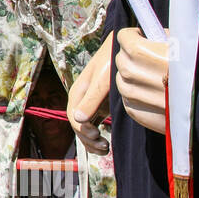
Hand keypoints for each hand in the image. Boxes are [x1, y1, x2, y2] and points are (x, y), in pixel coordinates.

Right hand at [67, 32, 112, 154]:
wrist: (124, 49)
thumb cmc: (112, 62)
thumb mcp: (103, 80)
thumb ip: (92, 99)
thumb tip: (79, 120)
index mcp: (78, 93)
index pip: (74, 118)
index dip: (83, 130)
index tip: (98, 134)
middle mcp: (82, 99)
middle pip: (78, 126)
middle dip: (88, 140)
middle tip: (105, 147)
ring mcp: (91, 103)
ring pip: (85, 128)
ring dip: (91, 141)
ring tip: (106, 148)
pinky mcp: (101, 106)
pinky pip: (93, 125)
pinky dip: (97, 137)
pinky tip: (107, 142)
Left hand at [115, 27, 168, 133]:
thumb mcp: (184, 42)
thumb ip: (161, 37)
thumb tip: (151, 36)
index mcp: (139, 51)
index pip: (124, 37)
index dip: (134, 36)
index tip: (141, 38)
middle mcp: (131, 73)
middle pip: (122, 58)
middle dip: (132, 56)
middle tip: (149, 58)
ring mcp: (132, 94)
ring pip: (122, 79)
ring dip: (133, 76)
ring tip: (154, 77)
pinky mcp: (136, 111)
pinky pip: (129, 98)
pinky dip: (138, 94)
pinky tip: (154, 93)